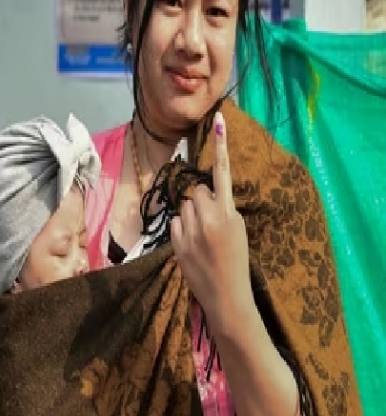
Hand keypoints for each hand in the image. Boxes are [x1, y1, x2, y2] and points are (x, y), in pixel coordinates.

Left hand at [171, 112, 252, 319]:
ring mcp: (190, 229)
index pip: (223, 173)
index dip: (220, 147)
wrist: (226, 294)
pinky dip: (182, 229)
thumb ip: (223, 209)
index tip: (218, 120)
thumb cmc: (236, 260)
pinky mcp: (177, 241)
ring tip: (202, 237)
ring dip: (191, 215)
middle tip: (210, 222)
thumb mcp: (238, 230)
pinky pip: (176, 223)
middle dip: (201, 201)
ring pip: (185, 206)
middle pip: (196, 192)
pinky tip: (193, 245)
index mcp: (229, 212)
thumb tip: (206, 194)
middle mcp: (208, 216)